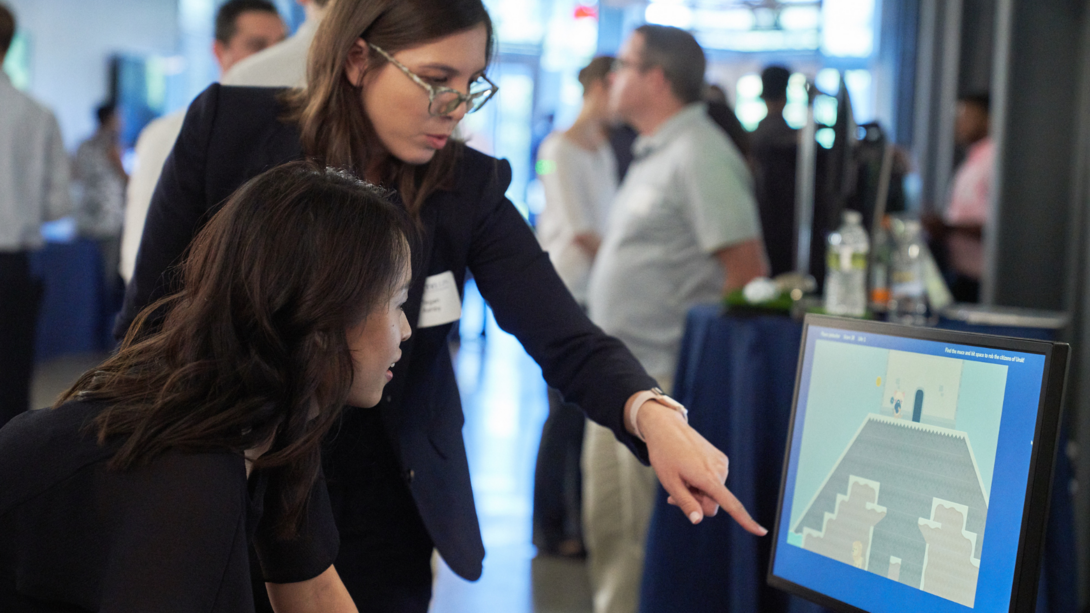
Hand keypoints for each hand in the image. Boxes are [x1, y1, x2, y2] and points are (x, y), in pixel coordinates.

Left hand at [638, 401, 766, 535]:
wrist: (667, 427)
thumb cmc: (665, 455)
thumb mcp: (670, 483)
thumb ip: (686, 503)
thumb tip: (699, 520)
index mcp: (708, 478)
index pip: (731, 505)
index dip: (746, 521)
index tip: (762, 532)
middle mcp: (720, 470)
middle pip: (714, 504)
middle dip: (697, 503)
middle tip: (674, 494)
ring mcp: (722, 463)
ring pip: (713, 493)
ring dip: (698, 491)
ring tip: (682, 476)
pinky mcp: (721, 459)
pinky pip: (714, 481)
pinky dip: (702, 481)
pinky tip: (689, 470)